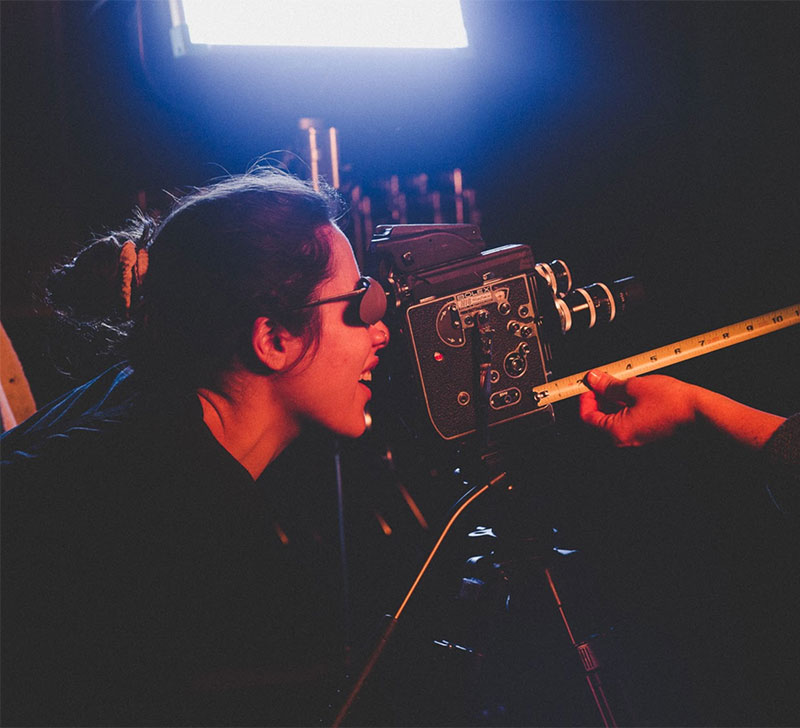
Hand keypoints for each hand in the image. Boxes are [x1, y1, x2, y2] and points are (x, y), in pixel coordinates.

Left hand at [579, 370, 697, 446]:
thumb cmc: (673, 403)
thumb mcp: (634, 386)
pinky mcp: (645, 437)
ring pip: (612, 421)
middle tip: (602, 381)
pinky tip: (631, 395)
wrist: (701, 414)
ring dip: (610, 403)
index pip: (587, 416)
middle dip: (597, 399)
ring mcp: (635, 441)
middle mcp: (624, 442)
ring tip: (620, 385)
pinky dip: (623, 409)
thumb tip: (593, 380)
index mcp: (616, 432)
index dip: (585, 397)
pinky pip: (626, 423)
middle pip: (598, 420)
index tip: (589, 384)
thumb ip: (608, 385)